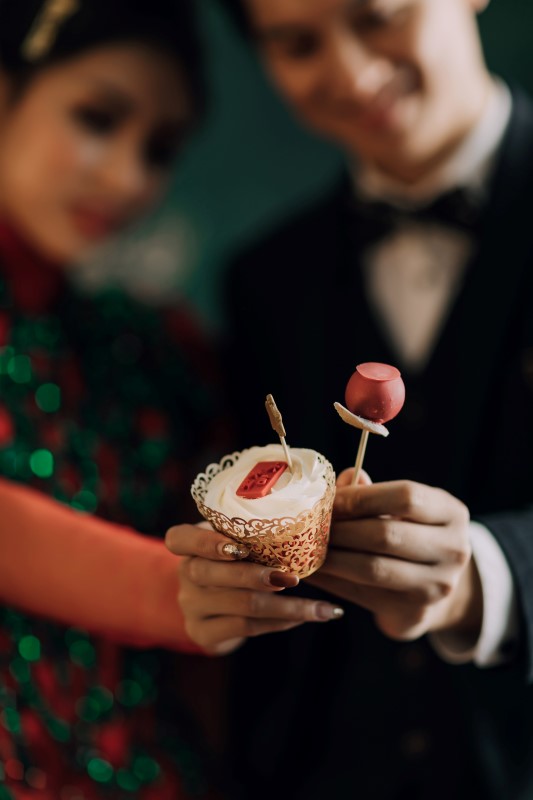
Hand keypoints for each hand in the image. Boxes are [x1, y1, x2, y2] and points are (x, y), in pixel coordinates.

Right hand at [165, 524, 343, 655]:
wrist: (213, 605)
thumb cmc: (239, 555)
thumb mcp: (241, 534)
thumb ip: (272, 514)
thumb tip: (349, 479)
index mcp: (189, 543)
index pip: (179, 539)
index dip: (205, 542)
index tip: (240, 547)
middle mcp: (185, 574)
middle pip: (216, 575)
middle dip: (258, 576)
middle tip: (294, 577)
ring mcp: (191, 606)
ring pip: (241, 606)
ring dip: (286, 607)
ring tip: (323, 607)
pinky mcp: (203, 634)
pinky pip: (246, 628)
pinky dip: (280, 622)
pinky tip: (305, 616)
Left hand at [307, 469, 481, 641]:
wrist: (436, 586)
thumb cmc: (411, 534)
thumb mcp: (402, 509)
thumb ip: (372, 494)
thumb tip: (341, 480)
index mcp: (452, 513)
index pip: (406, 497)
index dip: (362, 497)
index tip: (329, 500)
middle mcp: (453, 550)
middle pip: (386, 535)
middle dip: (341, 529)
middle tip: (309, 526)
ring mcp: (437, 586)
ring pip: (372, 569)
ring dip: (332, 557)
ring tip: (305, 548)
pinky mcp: (414, 613)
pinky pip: (362, 595)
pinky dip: (332, 581)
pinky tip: (313, 571)